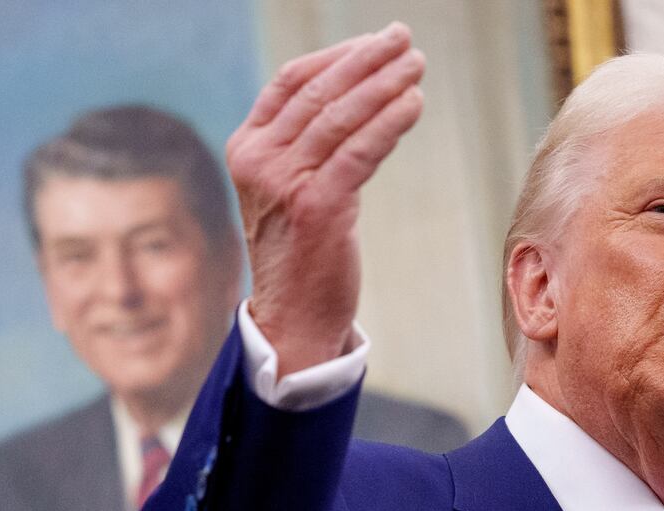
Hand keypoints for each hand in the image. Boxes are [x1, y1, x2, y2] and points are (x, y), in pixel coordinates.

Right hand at [226, 23, 424, 375]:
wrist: (293, 318)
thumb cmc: (301, 253)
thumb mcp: (291, 189)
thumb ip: (306, 147)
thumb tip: (356, 98)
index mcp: (246, 149)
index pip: (292, 82)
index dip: (337, 56)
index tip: (376, 42)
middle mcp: (258, 160)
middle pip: (319, 91)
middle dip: (367, 60)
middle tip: (404, 40)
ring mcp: (284, 183)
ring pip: (342, 117)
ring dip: (385, 84)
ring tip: (417, 65)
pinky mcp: (317, 207)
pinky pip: (360, 151)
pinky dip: (390, 122)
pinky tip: (414, 104)